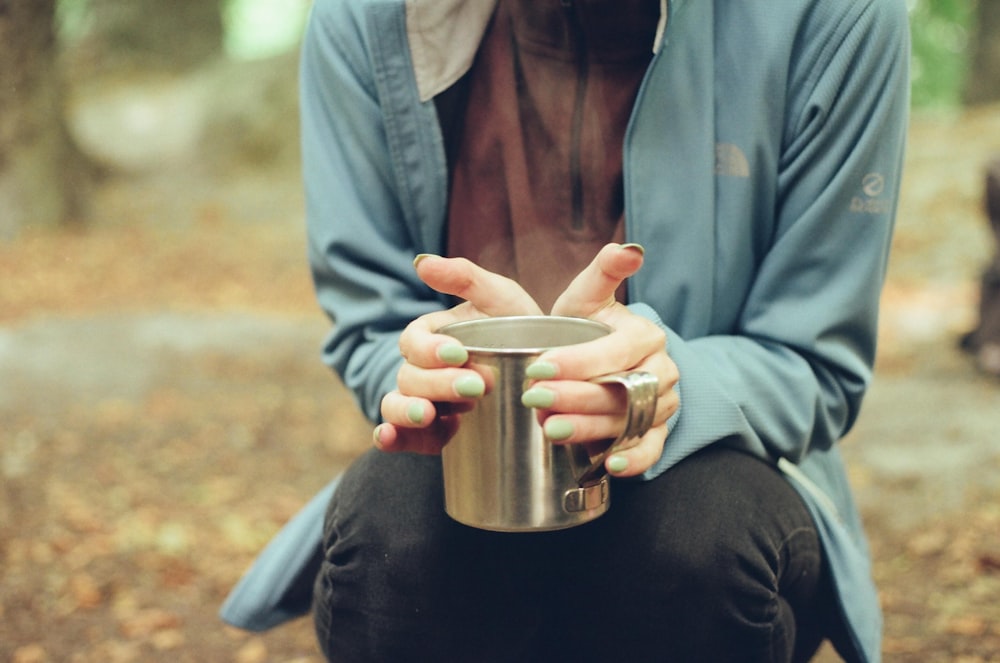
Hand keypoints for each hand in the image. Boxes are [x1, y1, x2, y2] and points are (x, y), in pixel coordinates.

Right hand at [374, 255, 542, 453]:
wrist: (547, 373)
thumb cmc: (520, 328)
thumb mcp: (500, 299)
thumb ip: (466, 278)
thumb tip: (420, 262)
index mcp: (432, 336)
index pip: (413, 341)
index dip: (429, 349)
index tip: (459, 353)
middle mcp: (422, 370)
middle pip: (408, 377)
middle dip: (437, 383)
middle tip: (475, 387)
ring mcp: (425, 402)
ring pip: (396, 406)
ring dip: (406, 411)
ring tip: (427, 415)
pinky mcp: (433, 432)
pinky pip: (403, 437)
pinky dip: (391, 438)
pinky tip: (390, 438)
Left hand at [526, 243, 678, 476]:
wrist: (598, 363)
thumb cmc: (586, 327)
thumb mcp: (588, 298)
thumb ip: (602, 273)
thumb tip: (627, 249)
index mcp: (646, 335)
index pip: (616, 350)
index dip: (578, 361)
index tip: (537, 366)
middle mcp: (661, 370)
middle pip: (622, 389)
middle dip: (576, 395)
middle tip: (534, 400)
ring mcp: (661, 404)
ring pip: (630, 420)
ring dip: (590, 428)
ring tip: (550, 428)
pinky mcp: (656, 432)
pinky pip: (652, 449)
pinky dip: (634, 459)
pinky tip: (610, 464)